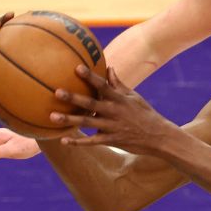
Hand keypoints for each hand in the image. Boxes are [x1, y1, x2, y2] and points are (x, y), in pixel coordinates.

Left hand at [52, 66, 176, 154]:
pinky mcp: (112, 140)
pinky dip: (78, 142)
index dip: (90, 77)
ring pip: (87, 123)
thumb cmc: (145, 114)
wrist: (159, 137)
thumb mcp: (134, 97)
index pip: (103, 85)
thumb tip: (109, 68)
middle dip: (73, 98)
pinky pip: (92, 142)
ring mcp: (112, 127)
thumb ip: (118, 84)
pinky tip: (63, 140)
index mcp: (119, 99)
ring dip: (69, 120)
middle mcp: (114, 112)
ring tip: (52, 117)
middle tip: (57, 92)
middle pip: (90, 104)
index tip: (77, 67)